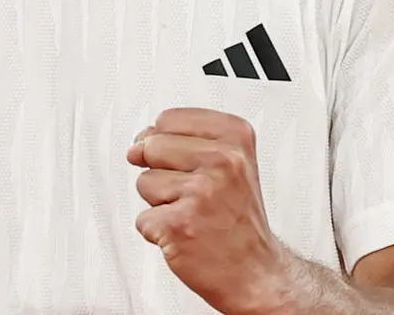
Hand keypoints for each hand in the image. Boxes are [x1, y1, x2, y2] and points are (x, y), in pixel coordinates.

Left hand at [130, 108, 293, 314]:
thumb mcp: (229, 164)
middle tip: (196, 197)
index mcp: (235, 137)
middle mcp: (222, 161)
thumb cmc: (239, 221)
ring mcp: (200, 192)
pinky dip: (158, 232)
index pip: (167, 119)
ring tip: (194, 216)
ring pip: (144, 182)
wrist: (257, 273)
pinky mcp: (179, 224)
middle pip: (151, 147)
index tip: (192, 165)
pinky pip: (142, 218)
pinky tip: (188, 236)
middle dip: (162, 174)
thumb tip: (135, 146)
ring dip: (160, 204)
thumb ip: (181, 141)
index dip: (168, 144)